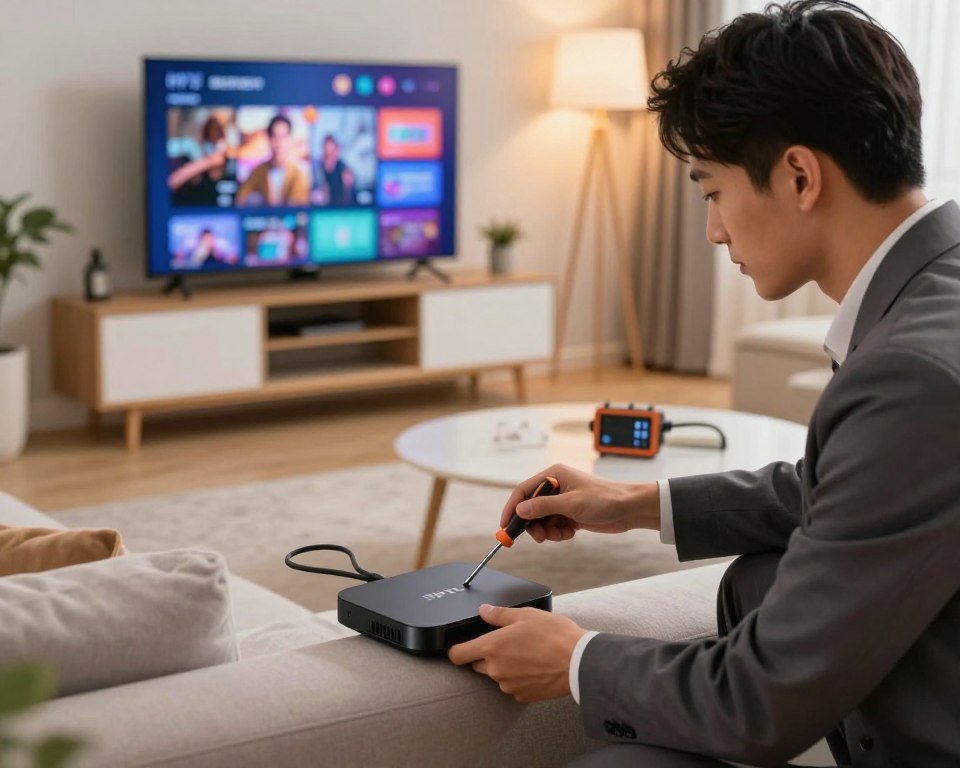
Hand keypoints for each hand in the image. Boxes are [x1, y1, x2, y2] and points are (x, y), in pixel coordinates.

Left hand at [447, 604, 587, 701]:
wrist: (578, 662)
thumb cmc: (554, 635)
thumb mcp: (525, 615)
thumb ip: (498, 614)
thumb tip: (483, 610)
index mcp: (492, 647)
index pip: (458, 655)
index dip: (455, 650)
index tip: (459, 647)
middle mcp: (496, 669)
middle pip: (477, 664)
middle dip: (486, 655)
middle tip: (507, 643)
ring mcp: (508, 685)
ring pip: (496, 675)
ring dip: (504, 666)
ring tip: (526, 653)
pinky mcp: (522, 695)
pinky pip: (512, 686)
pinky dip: (518, 678)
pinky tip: (533, 666)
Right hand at [500, 464, 659, 543]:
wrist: (629, 509)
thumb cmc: (604, 499)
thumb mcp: (571, 504)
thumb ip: (543, 506)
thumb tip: (519, 510)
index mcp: (554, 475)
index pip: (524, 491)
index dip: (512, 507)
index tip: (505, 525)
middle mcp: (556, 486)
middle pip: (531, 508)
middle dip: (533, 524)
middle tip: (539, 537)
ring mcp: (563, 501)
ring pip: (542, 520)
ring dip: (547, 531)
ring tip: (560, 534)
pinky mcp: (570, 514)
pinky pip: (554, 526)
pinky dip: (558, 533)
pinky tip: (570, 533)